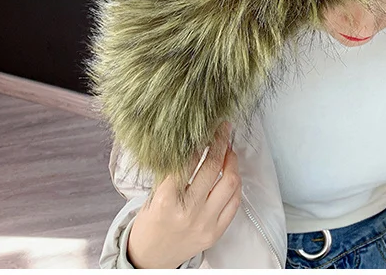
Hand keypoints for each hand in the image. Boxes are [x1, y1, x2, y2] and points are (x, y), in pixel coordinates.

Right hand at [126, 122, 241, 267]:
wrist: (150, 257)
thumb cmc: (150, 222)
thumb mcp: (154, 194)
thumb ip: (172, 172)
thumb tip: (193, 142)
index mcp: (167, 199)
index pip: (188, 161)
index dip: (200, 141)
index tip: (206, 128)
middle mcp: (187, 211)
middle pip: (212, 168)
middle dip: (220, 143)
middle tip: (223, 130)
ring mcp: (205, 222)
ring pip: (230, 183)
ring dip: (232, 161)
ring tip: (228, 150)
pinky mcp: (216, 232)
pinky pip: (235, 202)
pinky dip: (235, 184)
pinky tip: (231, 173)